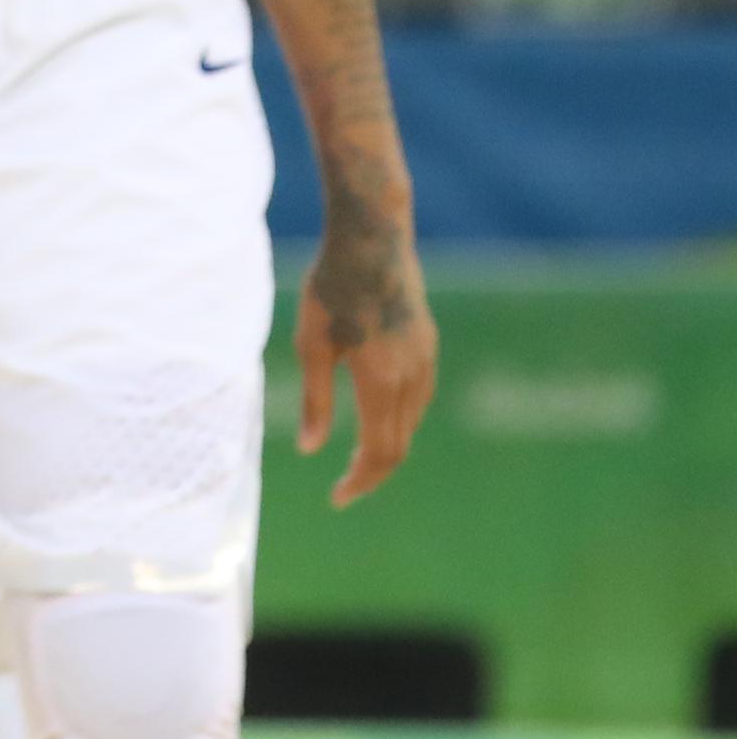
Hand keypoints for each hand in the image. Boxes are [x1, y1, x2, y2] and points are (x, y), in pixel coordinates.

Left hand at [297, 208, 435, 505]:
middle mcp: (412, 377)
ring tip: (356, 459)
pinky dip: (399, 421)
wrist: (372, 239)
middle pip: (399, 446)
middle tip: (343, 488)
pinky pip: (419, 398)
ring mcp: (426, 360)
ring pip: (412, 423)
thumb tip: (310, 450)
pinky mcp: (429, 345)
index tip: (337, 498)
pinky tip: (378, 419)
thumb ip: (315, 400)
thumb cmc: (330, 288)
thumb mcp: (310, 344)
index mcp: (381, 381)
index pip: (380, 452)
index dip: (360, 481)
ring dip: (387, 447)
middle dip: (371, 472)